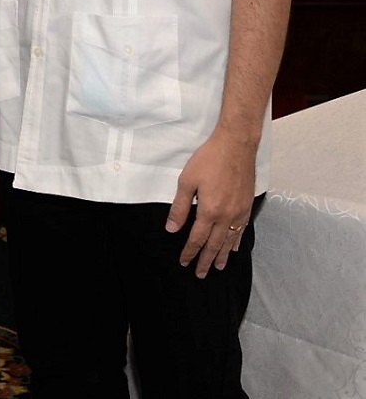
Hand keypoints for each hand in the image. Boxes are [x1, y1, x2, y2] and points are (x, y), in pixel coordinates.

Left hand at [165, 128, 256, 277]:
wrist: (236, 146)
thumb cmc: (209, 160)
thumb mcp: (187, 181)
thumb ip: (180, 207)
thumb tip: (172, 229)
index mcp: (209, 211)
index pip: (197, 239)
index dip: (189, 252)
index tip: (184, 262)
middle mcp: (226, 217)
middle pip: (215, 245)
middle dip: (206, 260)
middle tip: (200, 273)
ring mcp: (239, 213)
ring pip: (230, 241)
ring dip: (223, 256)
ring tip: (218, 267)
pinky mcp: (247, 206)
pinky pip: (241, 231)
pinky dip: (237, 242)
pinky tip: (234, 247)